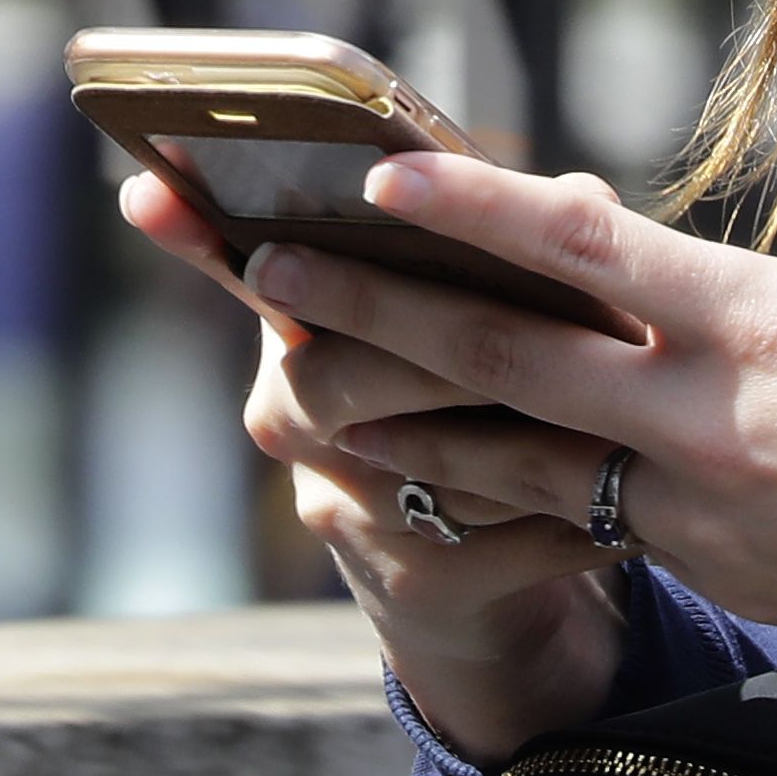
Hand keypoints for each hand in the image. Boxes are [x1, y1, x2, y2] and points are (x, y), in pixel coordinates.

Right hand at [114, 167, 628, 764]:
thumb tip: (582, 196)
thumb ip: (506, 244)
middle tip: (542, 325)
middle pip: (338, 375)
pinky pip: (500, 534)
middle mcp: (295, 417)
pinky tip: (631, 499)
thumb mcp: (470, 310)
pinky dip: (575, 510)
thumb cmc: (481, 397)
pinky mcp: (417, 585)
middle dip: (443, 347)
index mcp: (298, 325)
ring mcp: (345, 509)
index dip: (190, 234)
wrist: (485, 579)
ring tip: (618, 405)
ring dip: (532, 432)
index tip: (145, 190)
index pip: (234, 265)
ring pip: (432, 459)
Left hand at [244, 152, 776, 703]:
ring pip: (523, 462)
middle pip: (506, 363)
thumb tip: (722, 298)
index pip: (587, 256)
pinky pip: (601, 519)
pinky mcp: (727, 577)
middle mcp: (714, 429)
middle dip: (373, 312)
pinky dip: (521, 486)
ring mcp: (711, 518)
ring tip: (308, 385)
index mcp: (766, 330)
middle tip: (267, 271)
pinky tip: (452, 464)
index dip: (471, 209)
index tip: (372, 174)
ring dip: (408, 422)